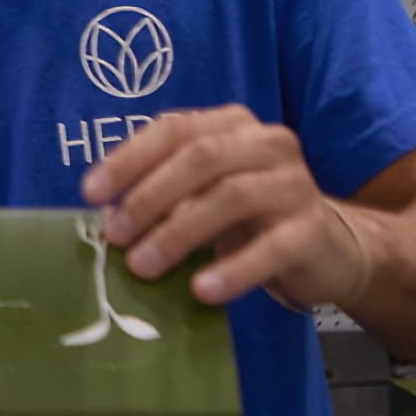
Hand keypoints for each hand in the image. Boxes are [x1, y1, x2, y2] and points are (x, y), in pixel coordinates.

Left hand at [82, 104, 371, 311]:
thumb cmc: (248, 218)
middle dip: (149, 196)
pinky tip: (201, 290)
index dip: (129, 159)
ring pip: (231, 197)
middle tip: (115, 236)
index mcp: (231, 124)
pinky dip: (232, 269)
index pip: (173, 129)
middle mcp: (266, 143)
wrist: (325, 249)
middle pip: (201, 158)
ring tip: (144, 267)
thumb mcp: (202, 196)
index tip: (90, 193)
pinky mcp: (313, 229)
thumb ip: (162, 196)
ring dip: (179, 233)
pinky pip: (270, 247)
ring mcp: (295, 183)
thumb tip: (106, 219)